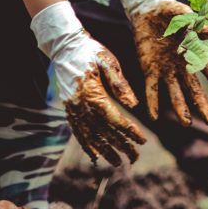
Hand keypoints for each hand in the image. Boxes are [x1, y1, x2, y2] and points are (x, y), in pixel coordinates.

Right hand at [31, 2, 145, 164]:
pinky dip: (86, 145)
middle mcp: (80, 105)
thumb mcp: (108, 62)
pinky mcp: (69, 108)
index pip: (114, 119)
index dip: (129, 131)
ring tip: (118, 162)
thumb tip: (133, 106)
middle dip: (120, 146)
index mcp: (92, 93)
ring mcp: (72, 108)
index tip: (143, 140)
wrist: (64, 45)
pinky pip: (78, 131)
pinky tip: (95, 156)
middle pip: (103, 131)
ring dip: (104, 150)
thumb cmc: (90, 51)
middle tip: (135, 157)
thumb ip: (120, 85)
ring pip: (89, 135)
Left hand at [114, 0, 207, 125]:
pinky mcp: (149, 69)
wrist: (147, 10)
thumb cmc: (170, 11)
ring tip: (186, 124)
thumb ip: (194, 24)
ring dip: (180, 108)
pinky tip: (154, 117)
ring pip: (175, 93)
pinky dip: (153, 102)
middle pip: (194, 89)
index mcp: (193, 52)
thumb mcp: (182, 14)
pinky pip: (151, 88)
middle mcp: (182, 65)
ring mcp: (165, 69)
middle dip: (202, 104)